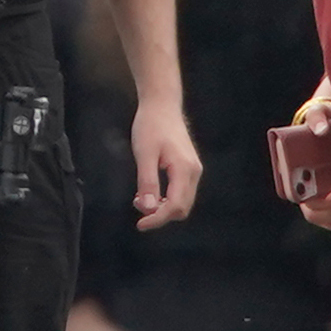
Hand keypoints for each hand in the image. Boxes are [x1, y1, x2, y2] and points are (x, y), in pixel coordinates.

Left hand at [128, 96, 201, 231]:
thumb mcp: (144, 154)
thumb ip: (147, 182)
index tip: (140, 225)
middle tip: (137, 203)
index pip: (175, 206)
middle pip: (182, 208)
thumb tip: (148, 209)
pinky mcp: (189, 168)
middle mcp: (194, 172)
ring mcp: (193, 170)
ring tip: (140, 196)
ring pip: (182, 202)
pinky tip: (149, 190)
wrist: (162, 105)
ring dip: (162, 207)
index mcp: (184, 170)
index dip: (157, 219)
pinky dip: (165, 198)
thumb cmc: (150, 126)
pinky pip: (180, 192)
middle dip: (160, 214)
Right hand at [293, 77, 330, 228]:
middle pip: (315, 212)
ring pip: (330, 217)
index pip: (300, 198)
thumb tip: (321, 129)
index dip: (318, 204)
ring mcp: (324, 192)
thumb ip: (316, 117)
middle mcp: (307, 187)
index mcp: (294, 171)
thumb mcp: (319, 111)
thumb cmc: (324, 116)